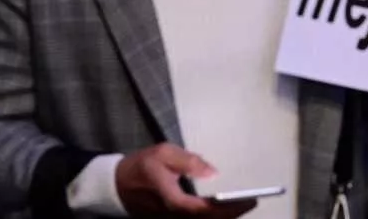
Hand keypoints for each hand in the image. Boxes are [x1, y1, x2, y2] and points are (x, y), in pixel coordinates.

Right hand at [115, 144, 255, 217]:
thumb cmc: (141, 166)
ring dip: (223, 216)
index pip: (201, 209)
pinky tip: (225, 208)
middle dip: (230, 214)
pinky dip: (213, 216)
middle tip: (251, 202)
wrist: (116, 184)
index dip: (225, 208)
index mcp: (170, 198)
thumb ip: (188, 161)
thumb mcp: (162, 154)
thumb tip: (213, 172)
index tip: (245, 200)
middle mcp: (172, 215)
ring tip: (243, 205)